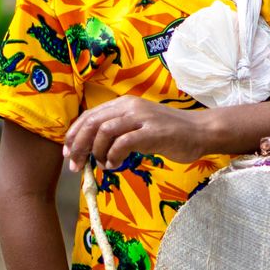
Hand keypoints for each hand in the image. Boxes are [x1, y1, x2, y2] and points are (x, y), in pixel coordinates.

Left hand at [62, 96, 215, 171]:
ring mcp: (142, 118)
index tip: (68, 152)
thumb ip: (119, 132)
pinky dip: (113, 156)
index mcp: (124, 103)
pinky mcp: (152, 132)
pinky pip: (123, 143)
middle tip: (75, 165)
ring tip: (101, 165)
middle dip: (78, 145)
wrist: (200, 131)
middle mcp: (130, 106)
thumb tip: (93, 149)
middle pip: (92, 123)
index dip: (74, 134)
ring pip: (104, 131)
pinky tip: (115, 165)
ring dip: (96, 152)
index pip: (90, 115)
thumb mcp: (139, 126)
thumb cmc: (169, 132)